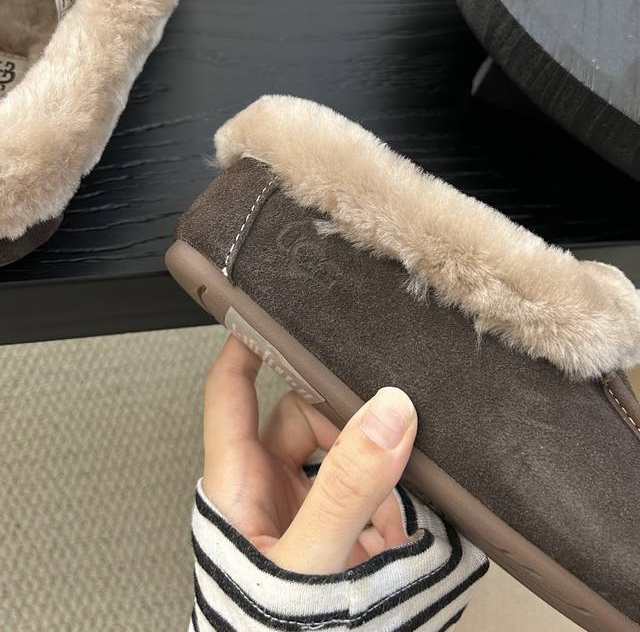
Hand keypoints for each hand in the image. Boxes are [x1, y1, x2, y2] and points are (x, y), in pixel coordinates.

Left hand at [203, 334, 417, 573]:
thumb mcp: (308, 560)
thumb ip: (345, 490)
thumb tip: (385, 416)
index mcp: (237, 485)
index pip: (230, 391)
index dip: (247, 345)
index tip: (276, 312)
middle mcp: (264, 492)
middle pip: (303, 417)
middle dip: (347, 424)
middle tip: (385, 433)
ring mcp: (298, 514)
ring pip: (341, 455)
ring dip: (375, 475)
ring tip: (393, 513)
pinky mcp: (330, 538)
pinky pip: (364, 499)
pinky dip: (388, 512)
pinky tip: (396, 536)